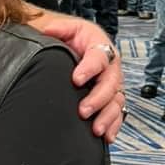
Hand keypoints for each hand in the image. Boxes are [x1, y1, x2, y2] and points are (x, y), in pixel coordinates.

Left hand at [37, 15, 123, 141]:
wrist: (75, 46)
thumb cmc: (72, 38)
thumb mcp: (66, 28)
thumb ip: (57, 29)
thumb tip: (47, 30)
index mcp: (99, 47)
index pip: (98, 58)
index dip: (89, 69)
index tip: (76, 79)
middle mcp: (109, 67)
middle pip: (110, 84)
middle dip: (98, 99)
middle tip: (83, 110)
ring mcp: (111, 84)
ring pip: (115, 101)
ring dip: (107, 116)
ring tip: (95, 129)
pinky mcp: (109, 98)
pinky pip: (117, 113)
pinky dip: (113, 125)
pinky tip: (107, 136)